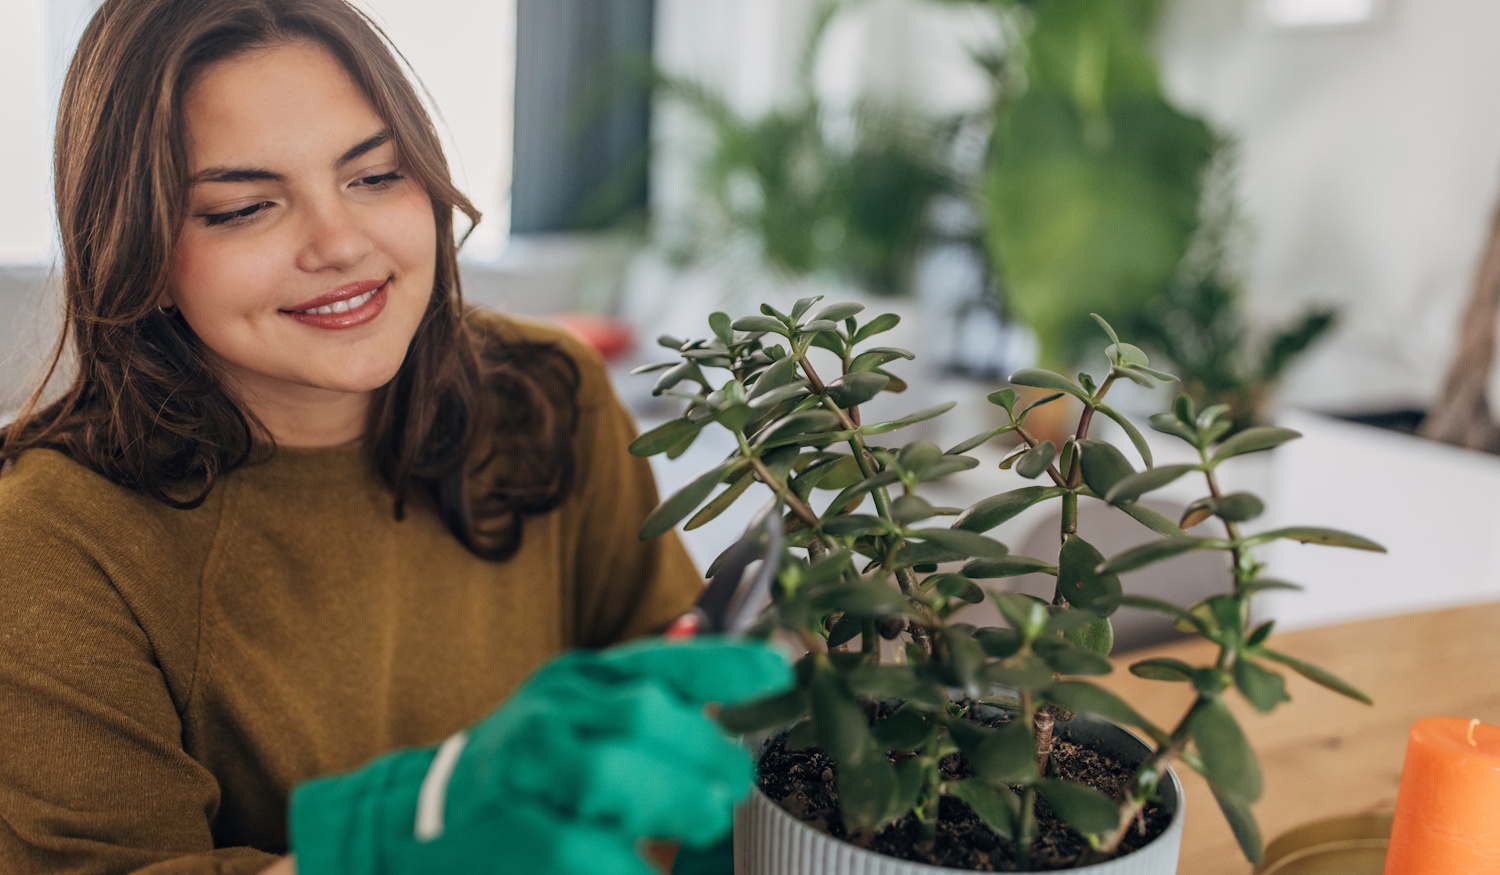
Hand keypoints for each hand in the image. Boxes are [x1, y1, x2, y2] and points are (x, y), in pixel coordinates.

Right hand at [288, 638, 789, 874]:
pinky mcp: (509, 835)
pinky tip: (638, 865)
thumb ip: (641, 693)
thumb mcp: (578, 720)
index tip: (778, 671)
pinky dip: (628, 865)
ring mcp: (521, 770)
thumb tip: (702, 626)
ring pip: (612, 771)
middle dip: (703, 753)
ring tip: (696, 825)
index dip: (725, 662)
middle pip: (642, 715)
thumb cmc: (522, 780)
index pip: (658, 658)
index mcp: (577, 681)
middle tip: (729, 790)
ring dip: (670, 801)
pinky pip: (583, 850)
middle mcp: (547, 713)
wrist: (408, 829)